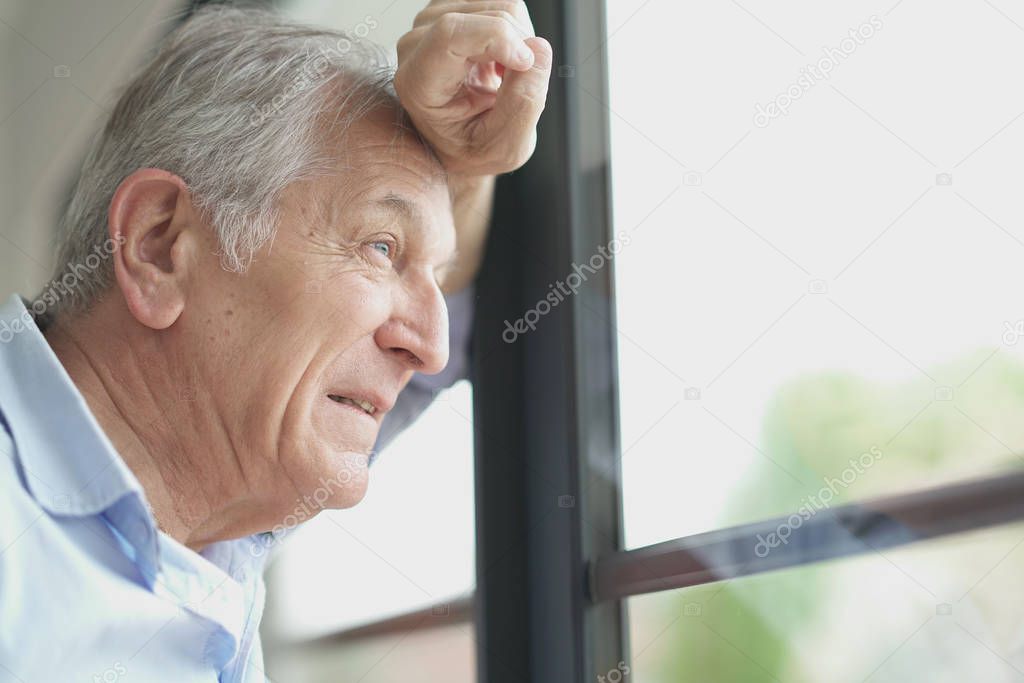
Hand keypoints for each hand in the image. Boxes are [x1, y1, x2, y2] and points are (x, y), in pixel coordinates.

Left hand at [394, 1, 552, 175]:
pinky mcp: (451, 11)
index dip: (498, 38)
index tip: (526, 64)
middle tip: (518, 85)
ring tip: (506, 75)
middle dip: (518, 47)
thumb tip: (538, 48)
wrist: (464, 142)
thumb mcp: (506, 145)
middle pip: (482, 17)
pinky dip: (514, 31)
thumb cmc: (477, 149)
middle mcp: (415, 46)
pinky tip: (501, 59)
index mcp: (418, 84)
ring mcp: (430, 24)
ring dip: (518, 41)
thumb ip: (524, 102)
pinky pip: (502, 4)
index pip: (450, 33)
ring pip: (499, 6)